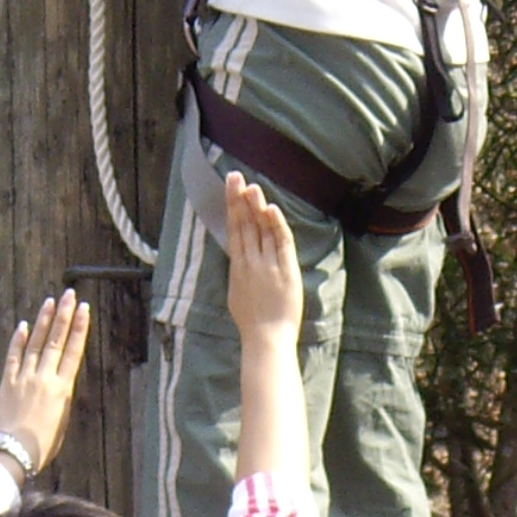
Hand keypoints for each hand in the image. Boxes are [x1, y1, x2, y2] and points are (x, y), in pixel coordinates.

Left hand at [0, 291, 88, 474]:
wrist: (15, 452)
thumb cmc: (43, 444)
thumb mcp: (62, 421)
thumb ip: (61, 398)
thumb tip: (60, 384)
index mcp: (62, 389)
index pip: (73, 351)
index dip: (79, 328)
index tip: (83, 309)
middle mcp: (44, 378)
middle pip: (56, 340)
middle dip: (64, 315)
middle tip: (69, 295)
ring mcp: (24, 378)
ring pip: (35, 343)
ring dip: (43, 321)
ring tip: (49, 302)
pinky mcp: (7, 383)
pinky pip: (13, 356)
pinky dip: (18, 340)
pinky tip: (24, 325)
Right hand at [223, 172, 302, 340]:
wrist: (266, 339)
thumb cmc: (253, 323)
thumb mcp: (238, 294)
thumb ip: (240, 272)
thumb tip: (240, 257)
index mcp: (238, 267)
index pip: (234, 230)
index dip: (232, 208)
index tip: (231, 188)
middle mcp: (250, 262)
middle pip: (244, 224)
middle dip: (239, 199)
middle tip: (235, 177)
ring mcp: (267, 265)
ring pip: (260, 230)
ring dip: (256, 207)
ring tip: (251, 186)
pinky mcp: (285, 270)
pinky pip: (280, 242)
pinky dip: (275, 225)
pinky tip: (270, 208)